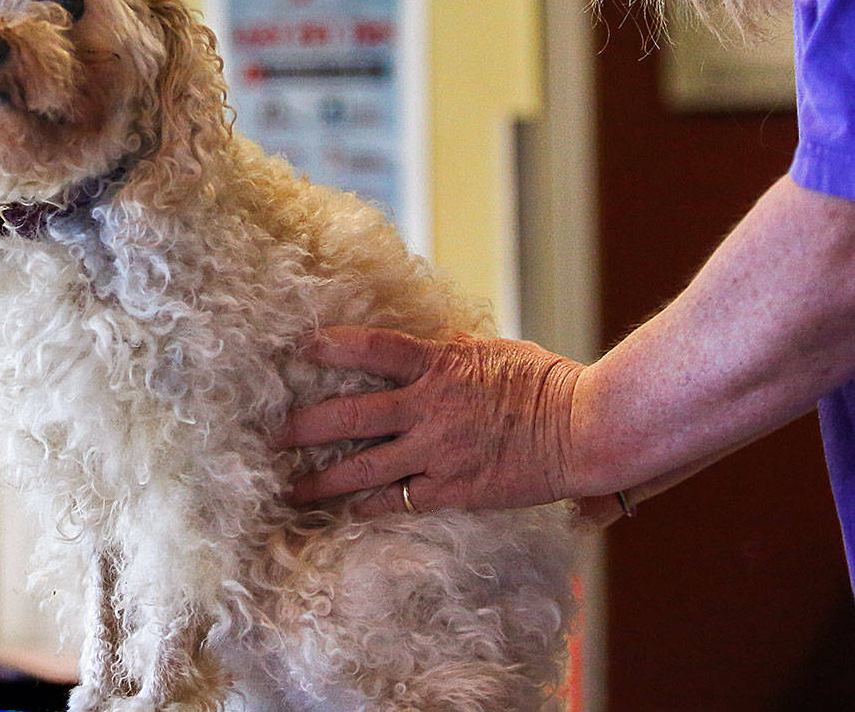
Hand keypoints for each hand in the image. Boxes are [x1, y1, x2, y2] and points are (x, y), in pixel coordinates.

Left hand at [278, 327, 586, 516]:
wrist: (582, 429)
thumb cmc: (545, 383)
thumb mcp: (492, 351)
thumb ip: (450, 350)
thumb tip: (422, 341)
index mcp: (439, 365)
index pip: (375, 348)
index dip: (334, 345)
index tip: (301, 345)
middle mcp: (428, 408)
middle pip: (351, 415)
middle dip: (305, 425)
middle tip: (271, 433)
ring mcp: (437, 451)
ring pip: (364, 467)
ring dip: (322, 480)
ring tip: (291, 488)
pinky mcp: (453, 489)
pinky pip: (399, 499)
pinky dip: (369, 506)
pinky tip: (345, 513)